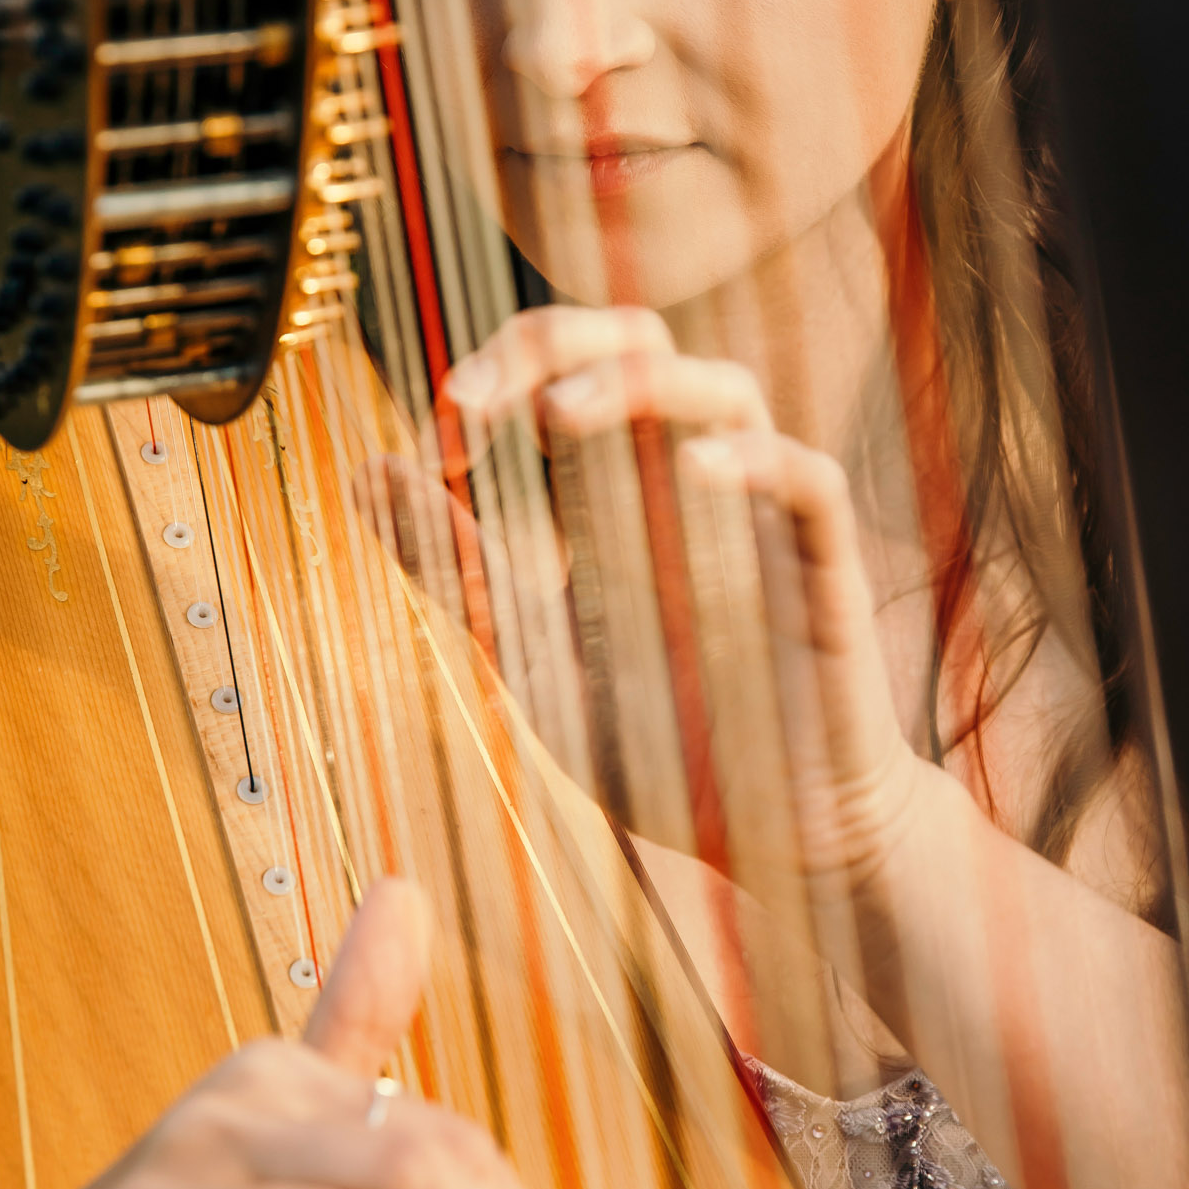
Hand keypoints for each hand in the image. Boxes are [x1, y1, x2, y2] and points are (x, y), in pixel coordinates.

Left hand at [440, 308, 925, 889]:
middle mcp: (681, 490)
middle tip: (468, 401)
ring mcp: (754, 523)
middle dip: (552, 341)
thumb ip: (459, 572)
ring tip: (556, 414)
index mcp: (607, 502)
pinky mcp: (821, 572)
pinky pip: (808, 480)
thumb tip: (366, 471)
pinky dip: (758, 461)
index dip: (489, 377)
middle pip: (639, 342)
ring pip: (725, 389)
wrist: (772, 846)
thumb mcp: (530, 662)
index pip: (555, 376)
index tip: (433, 444)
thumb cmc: (663, 754)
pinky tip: (698, 476)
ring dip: (638, 381)